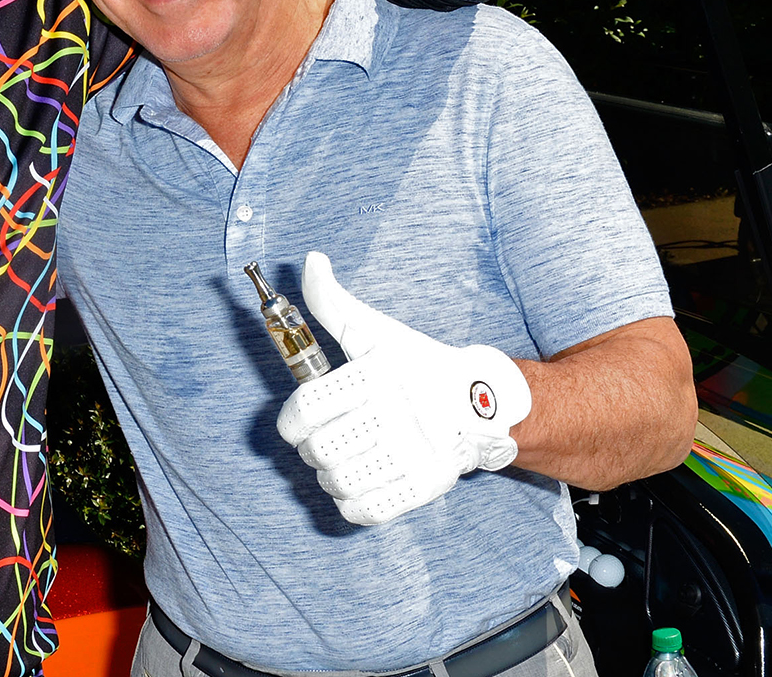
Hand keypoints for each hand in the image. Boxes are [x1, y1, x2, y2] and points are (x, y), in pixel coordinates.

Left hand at [275, 252, 530, 524]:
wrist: (480, 401)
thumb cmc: (417, 365)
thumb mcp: (374, 330)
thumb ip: (331, 303)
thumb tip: (310, 261)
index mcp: (377, 373)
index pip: (307, 408)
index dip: (291, 422)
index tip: (298, 423)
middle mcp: (395, 411)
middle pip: (318, 450)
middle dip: (312, 449)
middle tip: (323, 442)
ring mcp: (414, 452)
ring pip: (338, 482)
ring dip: (330, 477)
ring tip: (341, 462)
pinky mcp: (428, 485)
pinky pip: (367, 510)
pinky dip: (353, 503)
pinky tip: (359, 483)